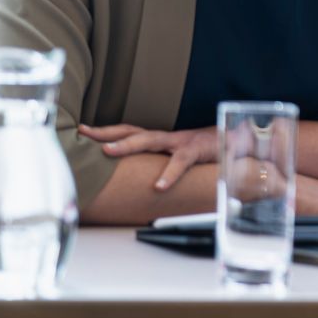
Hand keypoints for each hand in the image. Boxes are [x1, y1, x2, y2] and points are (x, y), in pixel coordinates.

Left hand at [79, 123, 215, 190]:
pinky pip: (180, 162)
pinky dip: (169, 174)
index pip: (128, 131)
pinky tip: (159, 186)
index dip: (105, 131)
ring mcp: (180, 142)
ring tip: (109, 151)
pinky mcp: (196, 151)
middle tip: (86, 136)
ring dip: (128, 144)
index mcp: (160, 140)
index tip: (81, 131)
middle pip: (132, 131)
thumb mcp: (177, 157)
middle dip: (108, 134)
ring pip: (150, 139)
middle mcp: (166, 137)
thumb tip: (133, 176)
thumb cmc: (204, 152)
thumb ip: (159, 162)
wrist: (237, 143)